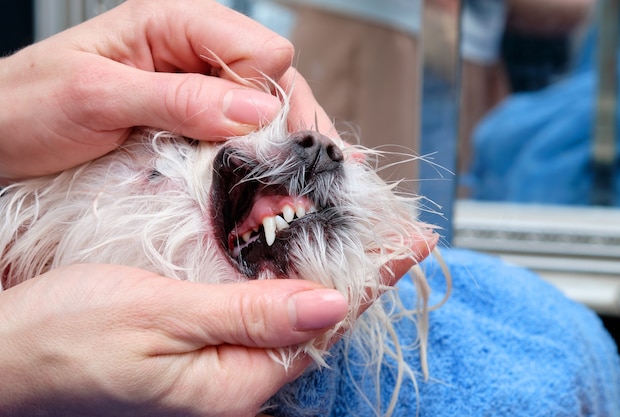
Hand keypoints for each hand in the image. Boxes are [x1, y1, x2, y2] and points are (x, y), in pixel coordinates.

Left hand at [0, 0, 333, 183]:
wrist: (0, 137)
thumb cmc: (30, 105)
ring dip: (271, 148)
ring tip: (272, 184)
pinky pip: (243, 135)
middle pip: (277, 80)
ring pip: (268, 111)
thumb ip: (179, 99)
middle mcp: (197, 50)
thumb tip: (257, 111)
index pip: (262, 51)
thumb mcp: (98, 98)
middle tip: (275, 175)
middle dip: (280, 128)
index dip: (260, 97)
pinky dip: (254, 160)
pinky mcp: (195, 121)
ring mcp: (199, 88)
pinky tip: (257, 181)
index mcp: (175, 21)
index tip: (242, 142)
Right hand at [0, 229, 429, 416]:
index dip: (374, 278)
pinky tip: (298, 258)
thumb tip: (328, 305)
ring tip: (364, 239)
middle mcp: (236, 382)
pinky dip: (289, 282)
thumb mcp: (160, 319)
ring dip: (329, 275)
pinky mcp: (201, 353)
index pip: (326, 323)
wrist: (8, 358)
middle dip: (361, 276)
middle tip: (395, 234)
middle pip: (319, 323)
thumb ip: (249, 316)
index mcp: (234, 381)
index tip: (412, 241)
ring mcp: (220, 370)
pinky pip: (263, 316)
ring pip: (294, 317)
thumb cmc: (66, 338)